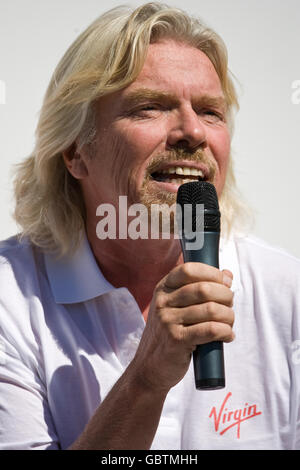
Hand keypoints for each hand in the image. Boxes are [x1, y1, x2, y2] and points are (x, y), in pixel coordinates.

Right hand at [130, 262, 233, 393]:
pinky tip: (227, 336)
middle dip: (226, 296)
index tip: (225, 283)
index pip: (189, 269)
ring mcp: (168, 321)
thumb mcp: (176, 307)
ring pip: (211, 310)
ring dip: (228, 317)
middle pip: (204, 289)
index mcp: (163, 289)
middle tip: (229, 307)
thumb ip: (199, 289)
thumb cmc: (169, 334)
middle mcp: (163, 302)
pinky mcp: (176, 340)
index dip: (213, 273)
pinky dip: (225, 332)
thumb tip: (227, 275)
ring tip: (228, 324)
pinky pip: (210, 330)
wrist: (149, 368)